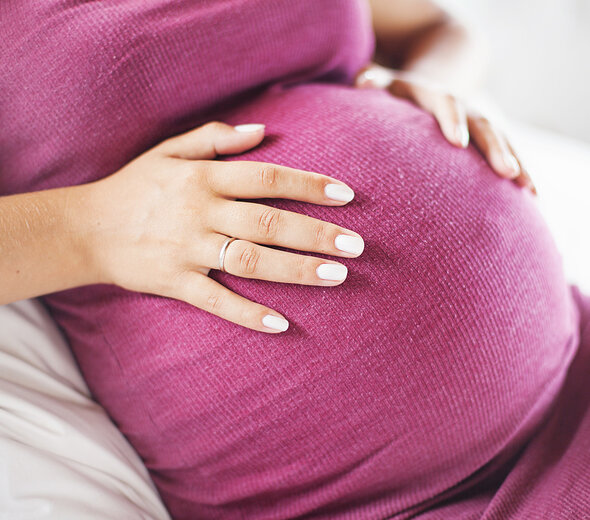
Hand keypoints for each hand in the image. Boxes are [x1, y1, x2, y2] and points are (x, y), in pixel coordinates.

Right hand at [84, 122, 363, 332]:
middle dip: (317, 234)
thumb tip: (262, 131)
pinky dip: (248, 314)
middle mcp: (201, 213)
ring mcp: (189, 250)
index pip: (267, 178)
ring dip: (296, 270)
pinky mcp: (175, 282)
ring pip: (251, 261)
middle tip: (358, 246)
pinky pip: (216, 302)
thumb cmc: (135, 187)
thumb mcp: (169, 151)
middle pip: (269, 222)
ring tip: (338, 276)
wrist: (85, 228)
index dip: (309, 185)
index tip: (345, 196)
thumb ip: (215, 137)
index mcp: (204, 179)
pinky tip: (281, 325)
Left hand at [354, 63, 535, 194]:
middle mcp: (464, 109)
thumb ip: (374, 81)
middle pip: (483, 125)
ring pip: (503, 141)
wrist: (434, 80)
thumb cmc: (401, 93)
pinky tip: (534, 196)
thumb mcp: (388, 83)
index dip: (452, 119)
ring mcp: (479, 124)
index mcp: (436, 96)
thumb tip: (362, 82)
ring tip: (527, 188)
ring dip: (516, 163)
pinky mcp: (488, 139)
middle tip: (506, 172)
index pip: (445, 103)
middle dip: (495, 148)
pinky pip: (510, 153)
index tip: (458, 142)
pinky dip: (522, 172)